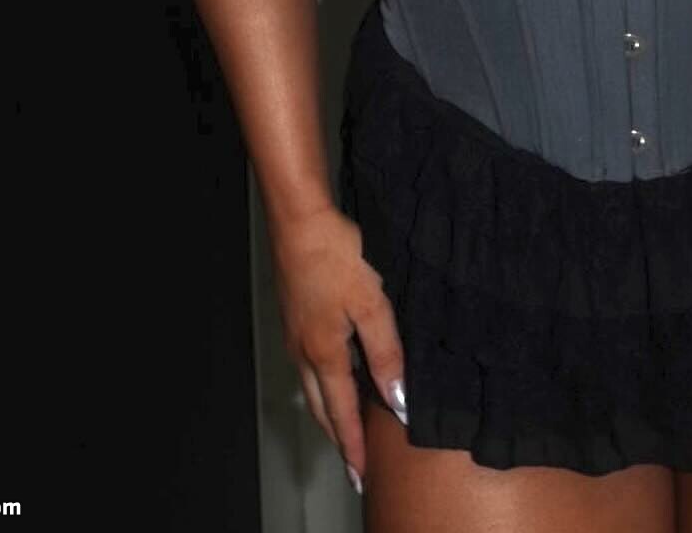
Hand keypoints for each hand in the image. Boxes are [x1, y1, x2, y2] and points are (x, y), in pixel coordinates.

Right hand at [269, 202, 408, 495]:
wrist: (299, 218)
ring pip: (312, 386)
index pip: (341, 412)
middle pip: (321, 406)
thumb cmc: (334, 255)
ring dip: (328, 411)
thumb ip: (386, 352)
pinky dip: (323, 383)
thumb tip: (397, 398)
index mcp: (325, 352)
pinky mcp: (295, 314)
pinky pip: (309, 363)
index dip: (353, 444)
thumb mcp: (371, 303)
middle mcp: (304, 349)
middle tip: (351, 462)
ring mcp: (296, 332)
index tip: (361, 472)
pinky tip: (335, 374)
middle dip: (337, 436)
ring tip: (344, 427)